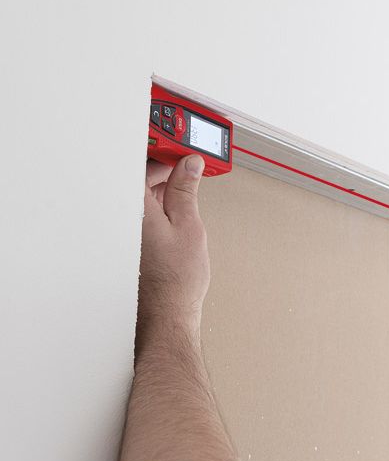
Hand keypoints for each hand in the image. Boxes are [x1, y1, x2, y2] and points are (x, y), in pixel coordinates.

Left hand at [137, 155, 209, 347]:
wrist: (168, 312)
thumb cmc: (175, 280)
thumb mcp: (190, 225)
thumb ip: (187, 190)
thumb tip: (190, 165)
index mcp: (136, 208)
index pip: (144, 165)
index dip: (164, 151)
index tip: (182, 148)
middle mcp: (126, 217)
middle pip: (140, 176)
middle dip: (166, 166)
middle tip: (190, 163)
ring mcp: (128, 229)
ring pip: (143, 192)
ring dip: (165, 183)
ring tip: (190, 183)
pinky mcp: (134, 239)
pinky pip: (144, 208)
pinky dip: (161, 200)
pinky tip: (178, 204)